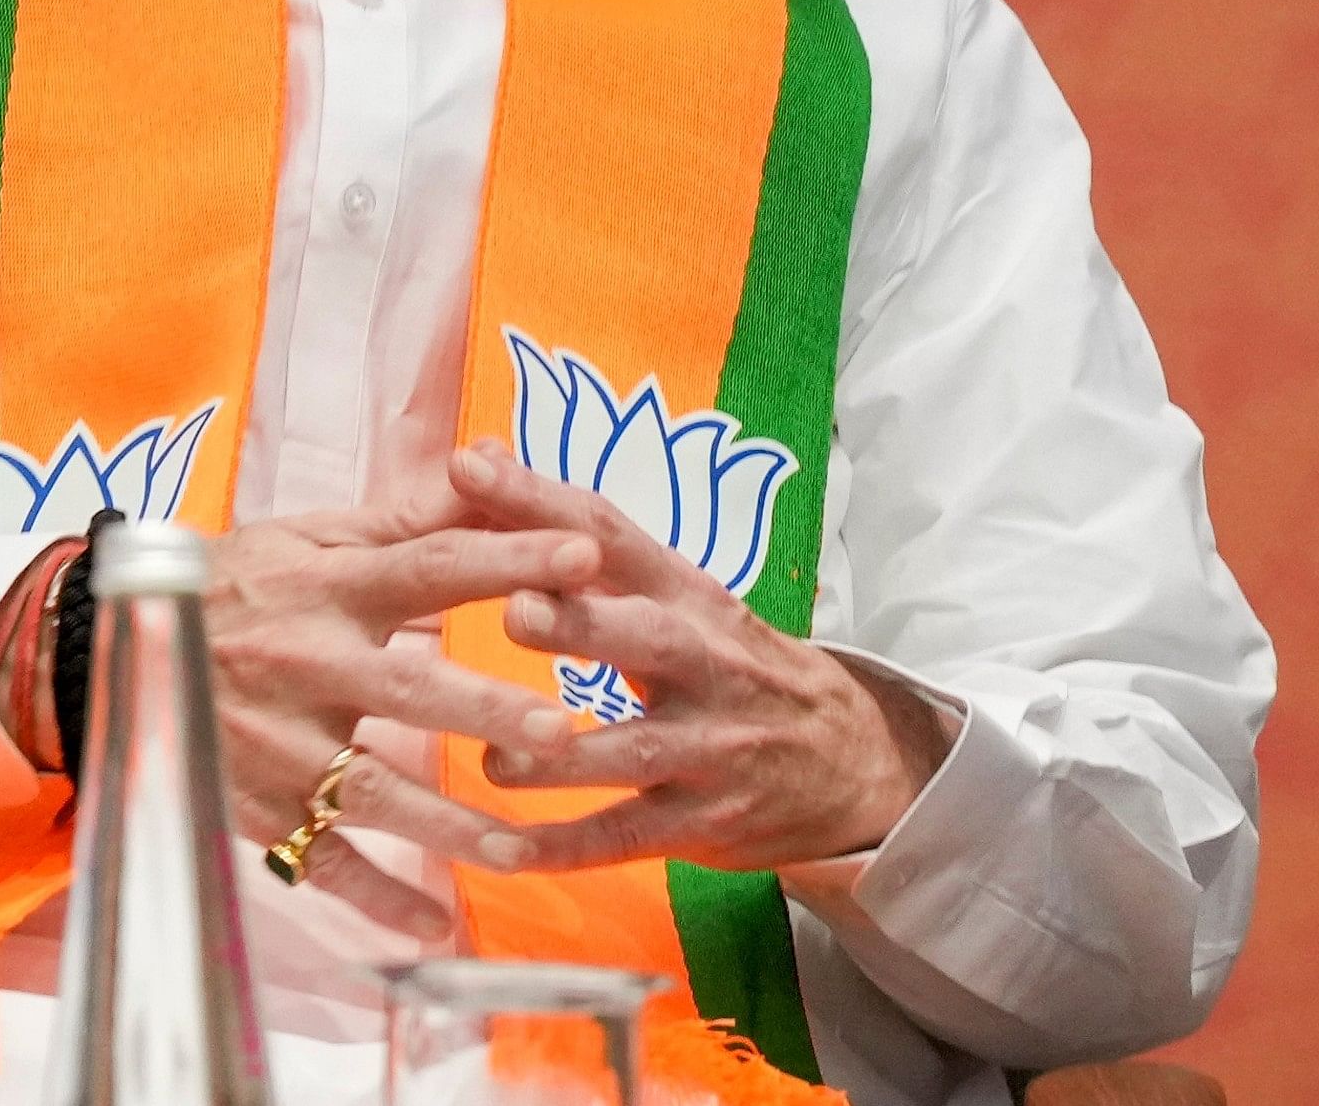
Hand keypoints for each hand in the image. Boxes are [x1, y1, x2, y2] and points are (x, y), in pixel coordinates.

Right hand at [197, 477, 607, 934]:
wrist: (108, 652)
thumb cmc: (233, 586)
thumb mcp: (308, 539)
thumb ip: (406, 517)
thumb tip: (493, 462)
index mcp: (329, 589)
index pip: (431, 568)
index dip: (507, 558)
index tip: (585, 554)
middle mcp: (306, 666)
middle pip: (407, 690)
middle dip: (482, 710)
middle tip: (558, 730)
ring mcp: (276, 745)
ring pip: (372, 791)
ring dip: (446, 825)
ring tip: (517, 847)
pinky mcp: (252, 807)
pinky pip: (319, 860)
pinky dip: (374, 897)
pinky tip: (434, 925)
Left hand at [445, 443, 957, 872]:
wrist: (851, 759)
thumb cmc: (736, 669)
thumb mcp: (689, 603)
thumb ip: (595, 558)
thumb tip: (487, 469)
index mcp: (690, 596)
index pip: (614, 536)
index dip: (544, 500)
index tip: (467, 465)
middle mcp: (706, 662)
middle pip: (644, 635)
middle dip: (582, 624)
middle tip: (516, 609)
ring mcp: (710, 746)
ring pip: (632, 749)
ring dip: (560, 755)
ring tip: (496, 758)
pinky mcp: (703, 819)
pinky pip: (625, 836)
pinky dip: (563, 847)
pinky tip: (502, 853)